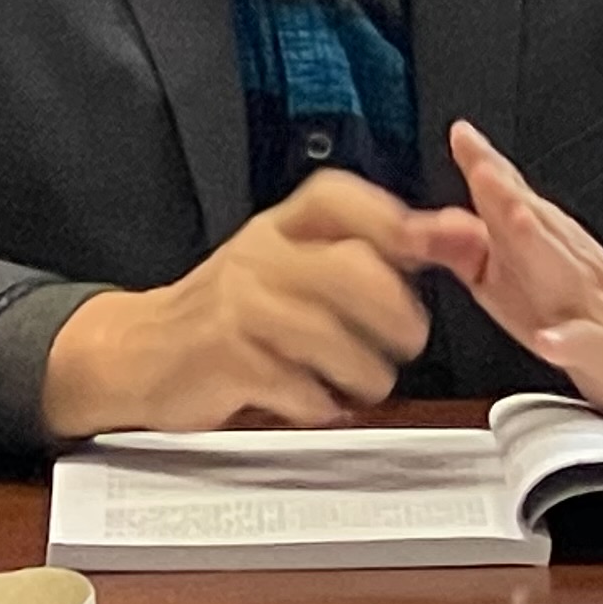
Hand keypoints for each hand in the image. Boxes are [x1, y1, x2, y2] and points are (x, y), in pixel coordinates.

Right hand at [42, 171, 486, 435]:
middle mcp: (261, 255)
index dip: (397, 221)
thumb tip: (459, 232)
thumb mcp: (294, 261)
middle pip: (353, 270)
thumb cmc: (235, 309)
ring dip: (365, 372)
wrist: (142, 350)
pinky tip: (319, 400)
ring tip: (365, 382)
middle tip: (408, 341)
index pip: (342, 200)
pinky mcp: (228, 359)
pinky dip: (322, 403)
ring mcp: (242, 306)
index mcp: (283, 225)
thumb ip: (373, 249)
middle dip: (397, 314)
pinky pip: (298, 386)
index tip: (438, 244)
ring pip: (332, 335)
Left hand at [423, 122, 602, 419]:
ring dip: (539, 244)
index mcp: (540, 239)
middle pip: (535, 222)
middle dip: (508, 197)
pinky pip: (581, 342)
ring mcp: (584, 300)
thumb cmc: (563, 301)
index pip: (512, 194)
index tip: (462, 137)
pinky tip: (549, 341)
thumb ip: (466, 248)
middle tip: (484, 172)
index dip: (487, 165)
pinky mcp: (596, 346)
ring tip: (515, 221)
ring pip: (563, 268)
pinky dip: (566, 341)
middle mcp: (565, 257)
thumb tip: (419, 226)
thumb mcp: (507, 275)